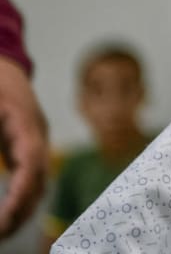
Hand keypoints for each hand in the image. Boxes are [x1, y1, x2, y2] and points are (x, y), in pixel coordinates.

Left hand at [0, 57, 46, 237]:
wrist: (4, 62)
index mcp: (26, 123)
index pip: (32, 162)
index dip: (22, 191)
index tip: (6, 216)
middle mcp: (37, 134)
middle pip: (40, 176)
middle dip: (23, 208)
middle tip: (2, 233)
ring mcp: (36, 139)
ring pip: (39, 179)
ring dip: (24, 206)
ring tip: (4, 230)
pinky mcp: (28, 145)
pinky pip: (31, 175)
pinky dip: (22, 196)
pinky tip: (8, 212)